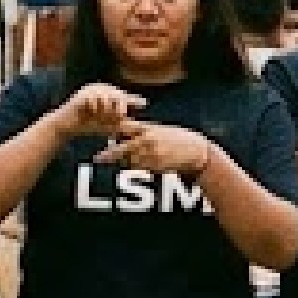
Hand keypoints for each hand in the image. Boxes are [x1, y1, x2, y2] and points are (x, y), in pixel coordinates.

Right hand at [54, 82, 144, 139]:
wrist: (66, 127)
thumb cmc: (89, 126)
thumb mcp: (110, 125)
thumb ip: (123, 123)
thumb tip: (140, 126)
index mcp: (107, 94)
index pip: (123, 96)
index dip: (133, 99)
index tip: (144, 104)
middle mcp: (100, 89)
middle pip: (118, 94)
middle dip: (121, 105)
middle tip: (122, 116)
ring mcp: (90, 90)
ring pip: (107, 96)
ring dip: (108, 108)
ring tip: (106, 117)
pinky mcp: (81, 94)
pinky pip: (94, 98)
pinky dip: (96, 107)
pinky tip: (94, 113)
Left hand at [96, 121, 215, 180]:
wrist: (199, 153)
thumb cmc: (182, 140)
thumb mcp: (163, 130)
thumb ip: (145, 132)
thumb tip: (128, 134)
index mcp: (148, 129)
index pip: (123, 128)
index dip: (112, 131)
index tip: (106, 134)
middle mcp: (146, 141)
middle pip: (120, 149)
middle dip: (109, 154)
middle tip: (97, 159)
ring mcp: (150, 155)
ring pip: (129, 161)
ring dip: (127, 163)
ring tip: (134, 163)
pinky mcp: (155, 167)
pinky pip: (141, 170)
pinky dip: (139, 169)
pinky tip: (147, 166)